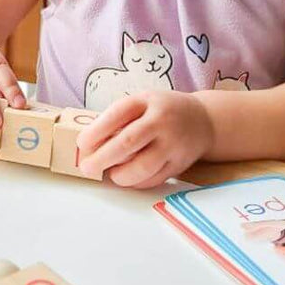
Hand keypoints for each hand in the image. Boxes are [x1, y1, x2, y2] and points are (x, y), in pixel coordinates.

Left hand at [76, 91, 214, 188]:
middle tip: (87, 168)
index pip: (117, 115)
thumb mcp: (142, 103)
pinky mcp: (179, 164)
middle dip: (102, 158)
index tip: (82, 144)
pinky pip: (153, 179)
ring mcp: (173, 144)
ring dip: (120, 175)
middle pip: (128, 142)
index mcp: (147, 101)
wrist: (203, 120)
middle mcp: (162, 121)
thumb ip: (119, 119)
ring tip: (110, 174)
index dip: (96, 132)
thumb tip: (89, 145)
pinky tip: (127, 178)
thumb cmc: (161, 111)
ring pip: (142, 166)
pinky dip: (135, 182)